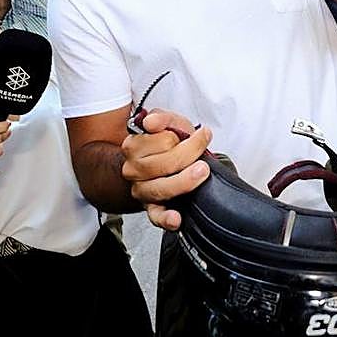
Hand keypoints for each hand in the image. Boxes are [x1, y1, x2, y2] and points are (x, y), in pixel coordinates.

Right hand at [121, 109, 211, 230]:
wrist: (165, 163)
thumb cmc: (169, 144)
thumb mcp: (170, 124)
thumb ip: (163, 118)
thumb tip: (151, 122)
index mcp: (133, 146)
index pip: (163, 142)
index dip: (184, 139)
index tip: (197, 136)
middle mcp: (133, 170)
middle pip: (163, 165)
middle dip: (189, 156)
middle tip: (203, 153)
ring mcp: (141, 190)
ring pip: (161, 189)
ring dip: (184, 181)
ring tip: (202, 172)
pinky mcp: (151, 209)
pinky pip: (156, 216)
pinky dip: (166, 218)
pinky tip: (176, 218)